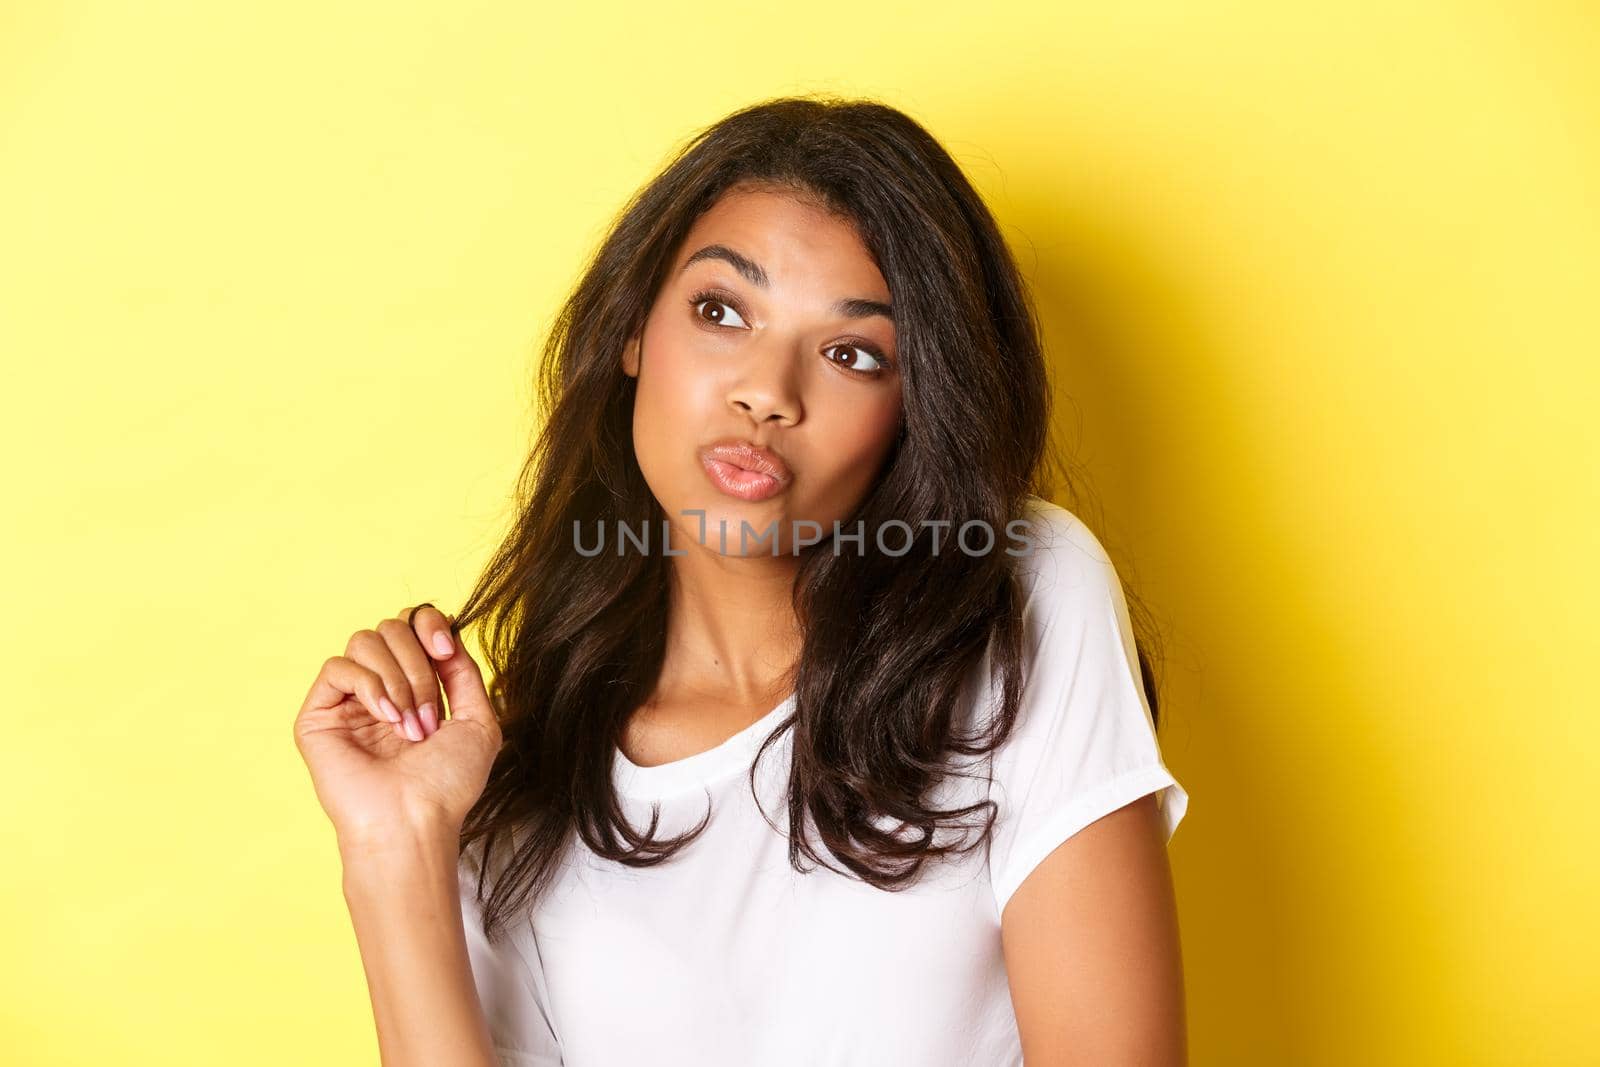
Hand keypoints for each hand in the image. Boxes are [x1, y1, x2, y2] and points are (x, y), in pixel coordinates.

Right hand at [292, 604, 503, 846]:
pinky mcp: (318, 715)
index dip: (428, 624)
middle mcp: (379, 689)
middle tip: (430, 714)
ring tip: (409, 726)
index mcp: (413, 687)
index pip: (410, 625)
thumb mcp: (477, 721)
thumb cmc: (448, 784)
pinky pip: (338, 667)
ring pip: (364, 641)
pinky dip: (369, 686)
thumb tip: (448, 632)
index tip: (446, 649)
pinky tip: (386, 719)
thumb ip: (464, 672)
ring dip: (398, 679)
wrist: (415, 821)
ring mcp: (347, 701)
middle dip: (418, 665)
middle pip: (390, 628)